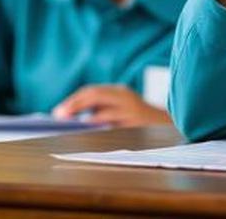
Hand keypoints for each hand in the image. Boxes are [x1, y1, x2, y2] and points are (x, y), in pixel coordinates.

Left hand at [52, 85, 171, 126]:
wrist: (166, 126)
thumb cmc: (136, 120)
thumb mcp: (120, 108)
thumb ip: (100, 109)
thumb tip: (69, 117)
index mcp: (119, 92)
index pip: (92, 91)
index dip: (74, 100)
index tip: (59, 112)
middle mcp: (125, 97)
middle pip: (96, 96)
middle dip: (75, 105)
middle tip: (59, 117)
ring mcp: (131, 111)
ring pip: (104, 112)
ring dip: (85, 120)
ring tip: (71, 127)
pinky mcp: (136, 125)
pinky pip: (114, 128)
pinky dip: (100, 130)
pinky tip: (90, 134)